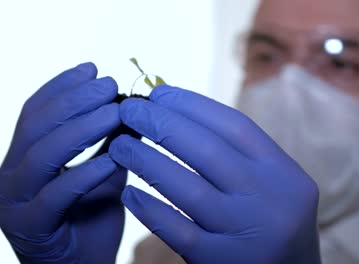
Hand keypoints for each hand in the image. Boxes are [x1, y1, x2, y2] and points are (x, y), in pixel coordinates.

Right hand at [0, 63, 125, 262]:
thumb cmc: (92, 219)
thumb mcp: (104, 172)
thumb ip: (111, 142)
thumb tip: (135, 106)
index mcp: (24, 158)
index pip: (35, 112)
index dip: (61, 86)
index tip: (92, 68)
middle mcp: (11, 175)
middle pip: (37, 125)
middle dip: (74, 100)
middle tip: (108, 84)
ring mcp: (16, 202)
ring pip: (42, 154)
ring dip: (80, 129)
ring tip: (115, 112)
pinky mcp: (32, 227)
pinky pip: (58, 194)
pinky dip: (87, 173)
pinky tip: (113, 158)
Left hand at [109, 85, 320, 263]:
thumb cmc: (272, 219)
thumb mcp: (272, 183)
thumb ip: (241, 155)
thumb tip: (182, 114)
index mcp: (284, 172)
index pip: (236, 127)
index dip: (194, 105)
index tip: (160, 93)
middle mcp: (270, 199)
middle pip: (209, 151)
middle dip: (163, 124)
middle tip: (129, 109)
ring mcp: (247, 232)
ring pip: (188, 189)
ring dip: (147, 161)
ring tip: (120, 145)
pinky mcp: (222, 261)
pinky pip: (178, 231)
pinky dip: (150, 209)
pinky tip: (129, 193)